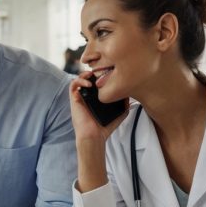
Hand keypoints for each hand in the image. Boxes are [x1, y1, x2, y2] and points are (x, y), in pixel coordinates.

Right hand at [70, 71, 129, 192]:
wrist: (94, 136)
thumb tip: (132, 94)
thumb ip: (126, 104)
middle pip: (89, 77)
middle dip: (94, 71)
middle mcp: (88, 95)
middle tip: (101, 70)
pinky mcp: (74, 99)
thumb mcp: (120, 113)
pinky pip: (73, 85)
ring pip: (79, 78)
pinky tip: (88, 84)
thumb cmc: (105, 127)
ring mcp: (81, 96)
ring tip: (92, 74)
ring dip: (85, 74)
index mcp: (97, 96)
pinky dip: (79, 81)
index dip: (102, 74)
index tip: (110, 72)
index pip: (98, 80)